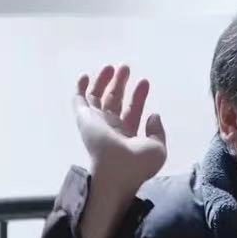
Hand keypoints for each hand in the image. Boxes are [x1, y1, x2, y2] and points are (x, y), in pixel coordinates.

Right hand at [73, 65, 166, 194]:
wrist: (116, 171)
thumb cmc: (137, 164)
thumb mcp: (157, 148)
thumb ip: (157, 131)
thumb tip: (154, 115)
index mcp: (127, 138)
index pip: (132, 112)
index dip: (138, 96)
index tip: (144, 82)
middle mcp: (110, 130)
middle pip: (114, 102)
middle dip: (120, 84)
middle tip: (126, 67)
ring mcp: (96, 124)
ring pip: (98, 98)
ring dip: (104, 82)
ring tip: (113, 66)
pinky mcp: (85, 119)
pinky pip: (79, 101)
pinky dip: (81, 88)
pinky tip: (85, 76)